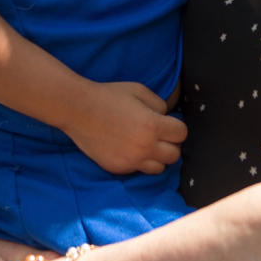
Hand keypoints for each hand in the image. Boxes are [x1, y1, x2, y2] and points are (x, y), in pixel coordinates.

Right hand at [71, 81, 187, 174]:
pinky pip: (139, 170)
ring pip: (160, 169)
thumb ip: (159, 104)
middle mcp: (144, 147)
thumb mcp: (140, 90)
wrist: (79, 109)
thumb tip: (167, 117)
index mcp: (152, 125)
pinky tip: (130, 149)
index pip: (181, 134)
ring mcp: (131, 160)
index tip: (168, 124)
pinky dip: (139, 162)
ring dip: (158, 157)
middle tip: (160, 136)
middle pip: (175, 155)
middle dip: (171, 144)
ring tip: (147, 145)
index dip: (176, 127)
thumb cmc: (109, 96)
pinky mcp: (118, 168)